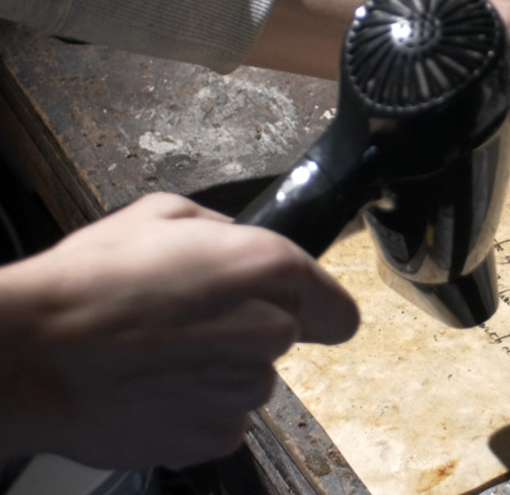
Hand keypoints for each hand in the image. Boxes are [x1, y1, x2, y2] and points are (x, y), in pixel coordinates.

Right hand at [0, 193, 358, 468]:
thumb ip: (219, 230)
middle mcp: (268, 331)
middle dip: (247, 331)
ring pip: (250, 381)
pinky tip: (154, 390)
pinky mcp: (215, 437)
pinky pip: (223, 420)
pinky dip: (197, 410)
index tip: (302, 312)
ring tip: (159, 356)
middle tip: (187, 323)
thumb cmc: (85, 287)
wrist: (29, 357)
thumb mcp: (158, 216)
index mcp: (264, 268)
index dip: (317, 308)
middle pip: (282, 340)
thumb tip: (235, 242)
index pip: (337, 309)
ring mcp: (243, 391)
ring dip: (219, 372)